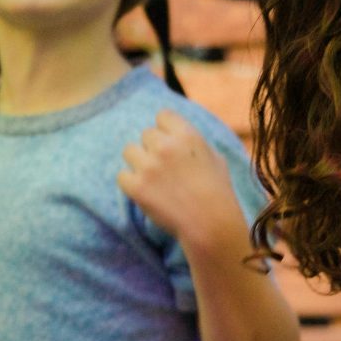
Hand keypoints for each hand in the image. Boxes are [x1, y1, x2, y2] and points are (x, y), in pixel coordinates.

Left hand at [116, 111, 245, 256]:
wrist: (210, 224)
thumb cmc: (218, 192)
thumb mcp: (215, 157)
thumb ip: (194, 141)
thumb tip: (178, 133)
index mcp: (187, 135)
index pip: (162, 116)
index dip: (165, 130)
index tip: (169, 144)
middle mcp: (166, 147)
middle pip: (146, 134)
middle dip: (152, 148)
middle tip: (164, 168)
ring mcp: (149, 167)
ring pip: (129, 151)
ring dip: (138, 162)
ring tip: (153, 179)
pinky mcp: (136, 187)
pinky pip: (122, 176)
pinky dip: (131, 184)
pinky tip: (146, 192)